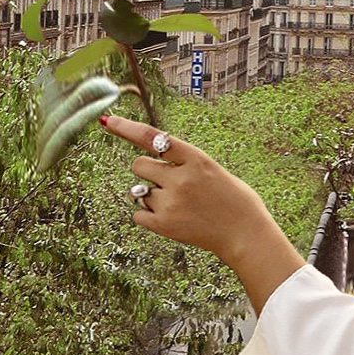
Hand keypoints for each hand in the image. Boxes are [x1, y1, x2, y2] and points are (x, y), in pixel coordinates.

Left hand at [101, 114, 305, 312]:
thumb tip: (153, 159)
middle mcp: (180, 178)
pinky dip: (149, 216)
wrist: (245, 233)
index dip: (127, 128)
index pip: (153, 137)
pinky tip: (171, 218)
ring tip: (177, 205)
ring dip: (151, 195)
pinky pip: (138, 213)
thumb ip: (184, 163)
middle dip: (148, 172)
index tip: (107, 120)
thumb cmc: (233, 199)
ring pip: (137, 190)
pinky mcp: (164, 225)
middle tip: (169, 183)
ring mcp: (171, 202)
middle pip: (139, 165)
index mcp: (196, 159)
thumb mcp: (212, 170)